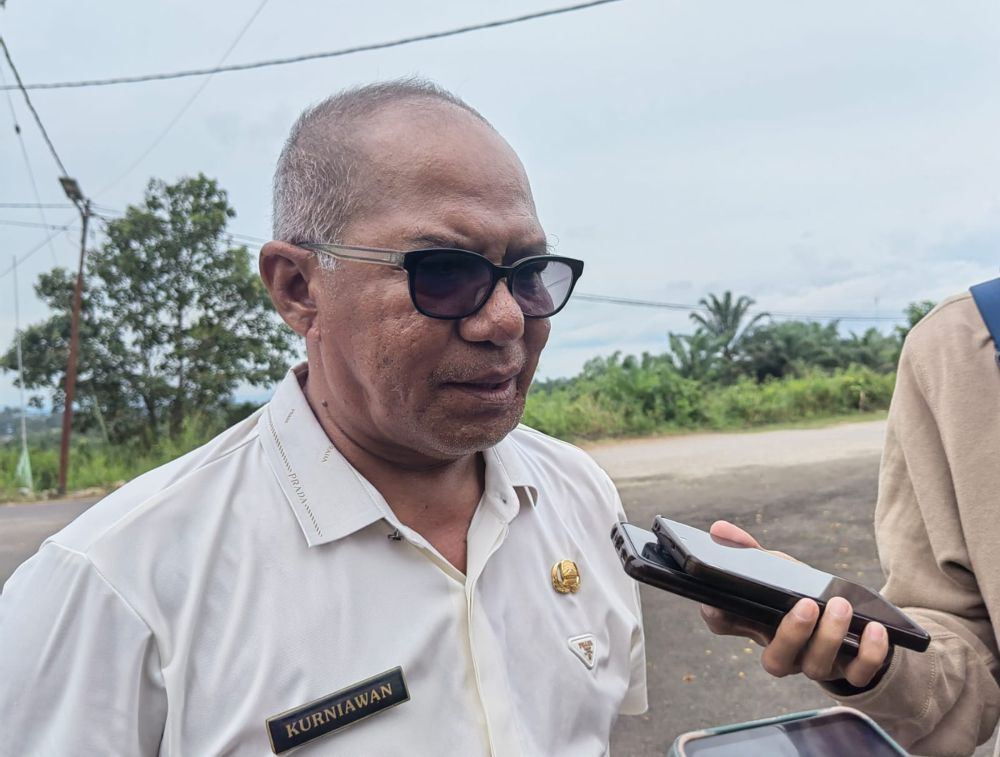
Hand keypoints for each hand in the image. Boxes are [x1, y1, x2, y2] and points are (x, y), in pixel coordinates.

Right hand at [698, 520, 891, 688]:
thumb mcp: (777, 570)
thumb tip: (719, 528)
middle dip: (792, 634)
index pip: (724, 624)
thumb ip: (749, 550)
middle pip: (776, 662)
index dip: (717, 614)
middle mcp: (783, 652)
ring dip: (830, 637)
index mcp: (756, 625)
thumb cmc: (800, 594)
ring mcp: (815, 665)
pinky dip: (870, 654)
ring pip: (816, 667)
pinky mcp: (850, 671)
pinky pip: (859, 674)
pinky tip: (875, 629)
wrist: (845, 625)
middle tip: (807, 605)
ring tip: (841, 606)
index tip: (720, 602)